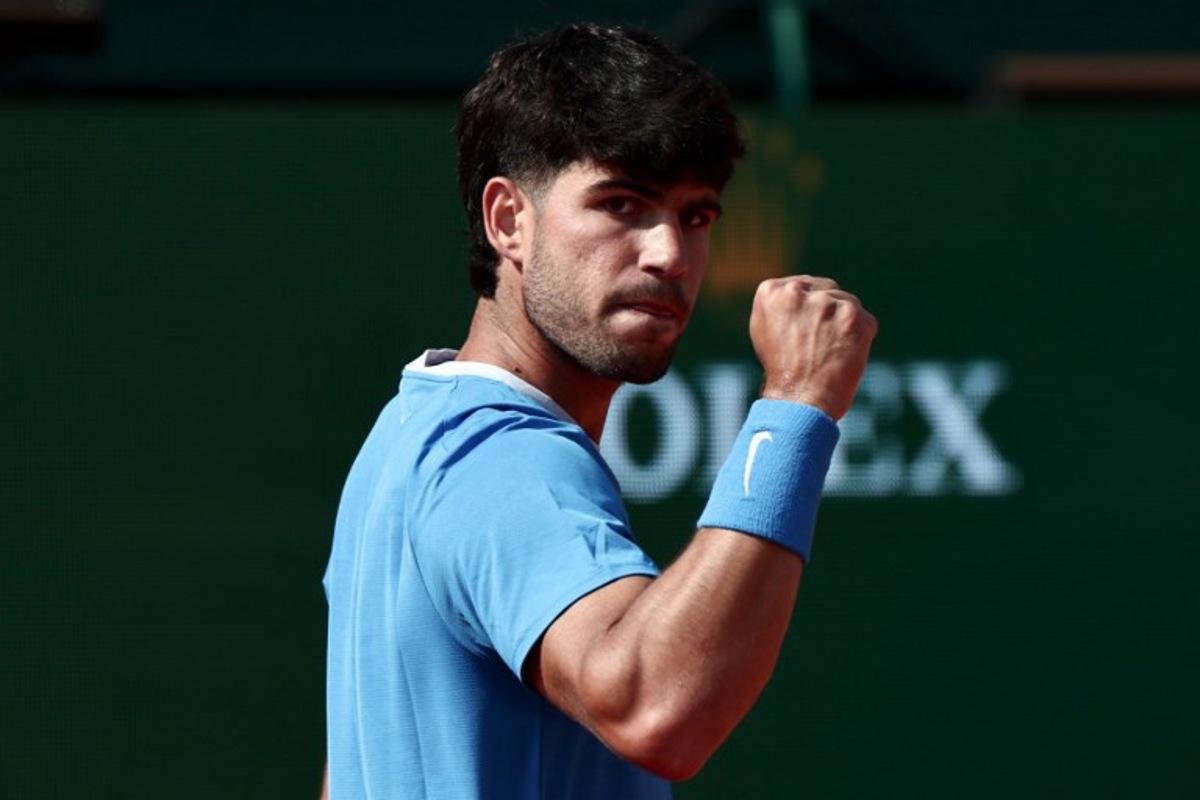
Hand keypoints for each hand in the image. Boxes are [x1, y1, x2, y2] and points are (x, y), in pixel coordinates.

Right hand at [749, 275, 876, 419]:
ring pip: (847, 304)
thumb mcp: (764, 330)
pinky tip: (844, 356)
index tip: (803, 332)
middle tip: (817, 344)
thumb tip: (804, 291)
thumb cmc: (781, 371)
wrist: (799, 401)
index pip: (803, 286)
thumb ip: (781, 304)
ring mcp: (827, 302)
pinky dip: (861, 338)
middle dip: (827, 313)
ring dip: (844, 325)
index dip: (808, 311)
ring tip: (829, 353)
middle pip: (827, 291)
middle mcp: (797, 291)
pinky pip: (866, 321)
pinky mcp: (854, 316)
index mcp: (771, 291)